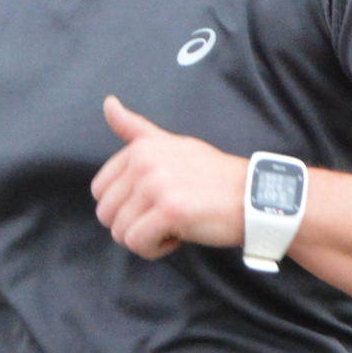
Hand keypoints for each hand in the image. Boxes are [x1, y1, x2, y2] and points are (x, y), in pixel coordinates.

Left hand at [90, 95, 249, 259]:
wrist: (252, 197)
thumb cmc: (213, 177)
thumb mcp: (172, 144)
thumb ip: (136, 129)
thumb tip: (108, 103)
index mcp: (141, 148)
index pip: (100, 190)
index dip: (125, 206)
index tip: (155, 201)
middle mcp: (144, 162)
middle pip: (106, 214)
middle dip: (132, 224)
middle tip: (164, 217)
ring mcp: (156, 185)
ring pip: (119, 232)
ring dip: (146, 239)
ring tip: (174, 225)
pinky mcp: (169, 210)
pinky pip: (137, 243)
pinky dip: (156, 249)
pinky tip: (179, 235)